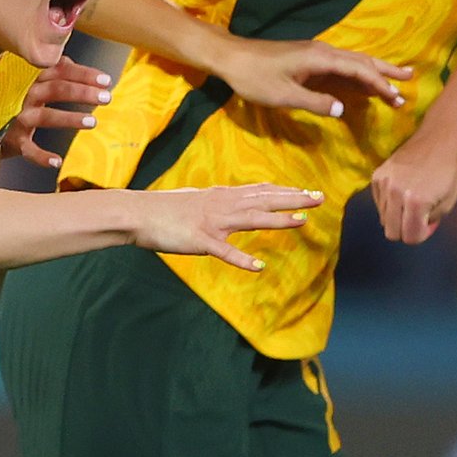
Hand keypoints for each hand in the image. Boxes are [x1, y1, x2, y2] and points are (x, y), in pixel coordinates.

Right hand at [0, 53, 115, 172]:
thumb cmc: (13, 101)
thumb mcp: (29, 82)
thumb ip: (52, 73)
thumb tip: (76, 66)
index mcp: (31, 78)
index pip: (60, 71)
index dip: (84, 74)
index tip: (107, 81)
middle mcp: (23, 94)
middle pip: (56, 89)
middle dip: (82, 92)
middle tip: (106, 98)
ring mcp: (16, 117)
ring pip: (45, 116)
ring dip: (69, 118)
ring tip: (92, 122)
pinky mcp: (12, 139)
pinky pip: (27, 149)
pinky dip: (41, 156)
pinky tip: (57, 161)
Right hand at [120, 182, 317, 273]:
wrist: (137, 213)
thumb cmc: (164, 209)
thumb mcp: (196, 199)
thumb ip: (216, 200)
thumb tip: (229, 197)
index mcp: (221, 196)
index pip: (260, 191)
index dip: (285, 191)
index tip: (307, 190)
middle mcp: (222, 205)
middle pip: (263, 200)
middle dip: (293, 200)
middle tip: (318, 198)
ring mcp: (212, 222)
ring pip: (251, 219)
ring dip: (277, 220)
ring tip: (301, 221)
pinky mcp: (200, 240)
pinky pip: (224, 252)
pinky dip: (241, 259)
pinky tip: (258, 266)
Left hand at [214, 31, 411, 117]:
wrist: (231, 57)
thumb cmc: (254, 77)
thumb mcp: (283, 95)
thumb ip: (314, 102)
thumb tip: (342, 108)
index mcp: (320, 58)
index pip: (359, 69)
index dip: (379, 83)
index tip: (397, 96)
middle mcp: (323, 52)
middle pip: (362, 61)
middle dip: (386, 73)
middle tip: (410, 81)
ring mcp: (316, 55)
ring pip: (353, 62)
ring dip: (374, 73)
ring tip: (396, 81)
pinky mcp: (309, 60)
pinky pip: (341, 67)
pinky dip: (357, 75)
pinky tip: (364, 83)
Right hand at [367, 126, 456, 243]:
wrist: (440, 139)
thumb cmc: (451, 171)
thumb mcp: (449, 203)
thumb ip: (430, 221)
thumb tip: (417, 229)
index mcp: (416, 202)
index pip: (410, 237)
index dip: (422, 234)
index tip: (428, 224)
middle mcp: (395, 194)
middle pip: (392, 232)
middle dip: (406, 230)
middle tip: (418, 217)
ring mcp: (383, 184)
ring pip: (383, 219)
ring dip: (397, 216)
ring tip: (410, 202)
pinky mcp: (376, 175)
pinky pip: (379, 202)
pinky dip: (389, 203)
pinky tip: (402, 191)